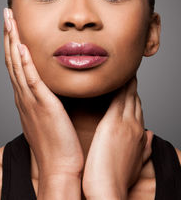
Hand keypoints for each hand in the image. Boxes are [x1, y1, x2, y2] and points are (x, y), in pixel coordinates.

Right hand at [3, 8, 83, 181]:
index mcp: (26, 97)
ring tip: (10, 21)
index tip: (13, 25)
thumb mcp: (48, 114)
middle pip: (12, 59)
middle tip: (7, 14)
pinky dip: (25, 63)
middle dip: (8, 35)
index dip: (13, 43)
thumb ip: (45, 97)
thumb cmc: (56, 141)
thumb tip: (50, 86)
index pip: (16, 64)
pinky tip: (23, 47)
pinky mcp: (42, 105)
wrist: (59, 165)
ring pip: (17, 65)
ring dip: (13, 42)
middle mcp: (24, 95)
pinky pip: (31, 80)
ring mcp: (30, 100)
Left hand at [82, 77, 152, 199]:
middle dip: (132, 87)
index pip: (138, 111)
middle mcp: (135, 127)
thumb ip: (143, 148)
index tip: (131, 90)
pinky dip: (118, 86)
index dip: (135, 99)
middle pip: (135, 101)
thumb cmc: (119, 179)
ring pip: (128, 96)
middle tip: (128, 74)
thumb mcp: (136, 163)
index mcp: (139, 136)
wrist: (109, 190)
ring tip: (125, 72)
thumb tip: (150, 136)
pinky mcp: (112, 122)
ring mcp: (125, 123)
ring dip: (127, 83)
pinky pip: (118, 98)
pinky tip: (116, 78)